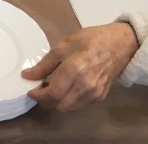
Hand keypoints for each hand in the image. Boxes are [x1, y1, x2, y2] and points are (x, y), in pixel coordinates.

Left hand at [23, 23, 138, 110]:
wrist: (120, 44)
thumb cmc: (90, 39)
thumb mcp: (63, 45)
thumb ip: (45, 63)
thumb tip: (27, 75)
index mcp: (74, 69)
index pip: (53, 93)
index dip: (38, 96)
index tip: (30, 90)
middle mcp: (85, 85)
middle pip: (60, 105)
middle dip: (45, 102)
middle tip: (38, 90)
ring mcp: (94, 93)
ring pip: (69, 108)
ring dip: (56, 103)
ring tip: (49, 90)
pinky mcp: (100, 97)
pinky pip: (79, 105)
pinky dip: (68, 102)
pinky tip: (64, 91)